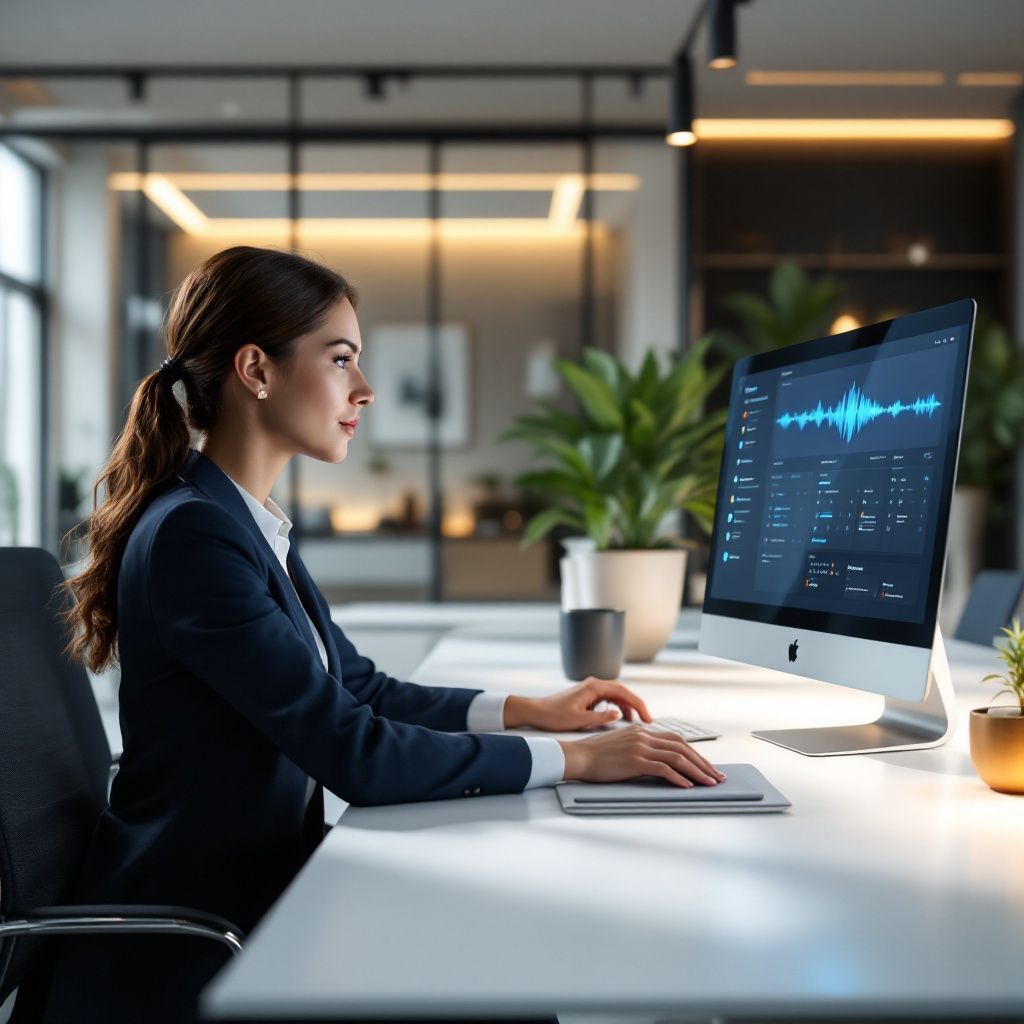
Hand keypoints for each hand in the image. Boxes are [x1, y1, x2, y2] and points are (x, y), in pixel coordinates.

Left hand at [505, 677, 652, 732]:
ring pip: (616, 696)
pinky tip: (621, 719)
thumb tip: (619, 715)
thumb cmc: (554, 716)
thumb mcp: (579, 720)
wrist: (535, 712)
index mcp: (593, 687)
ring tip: (636, 723)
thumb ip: (600, 718)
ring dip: (628, 707)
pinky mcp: (587, 696)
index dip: (638, 705)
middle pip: (623, 692)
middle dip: (636, 706)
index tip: (648, 718)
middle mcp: (594, 684)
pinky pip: (608, 699)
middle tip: (648, 722)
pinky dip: (617, 708)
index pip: (624, 692)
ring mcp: (591, 689)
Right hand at [559, 725, 726, 787]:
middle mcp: (644, 736)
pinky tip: (687, 786)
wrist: (578, 756)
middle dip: (702, 763)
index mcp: (642, 731)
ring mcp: (640, 747)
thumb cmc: (596, 755)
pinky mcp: (635, 761)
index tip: (706, 766)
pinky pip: (664, 768)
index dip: (695, 753)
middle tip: (716, 776)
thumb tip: (657, 762)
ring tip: (709, 783)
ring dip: (697, 771)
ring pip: (677, 757)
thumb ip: (639, 749)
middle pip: (682, 747)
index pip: (676, 740)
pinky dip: (678, 777)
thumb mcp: (621, 746)